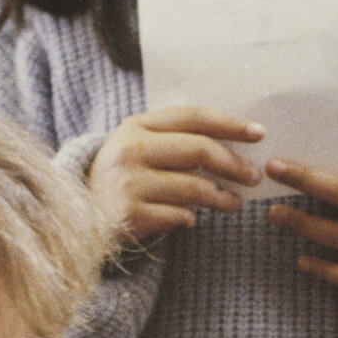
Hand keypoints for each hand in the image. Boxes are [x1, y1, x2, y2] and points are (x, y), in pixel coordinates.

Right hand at [88, 105, 263, 245]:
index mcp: (135, 126)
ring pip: (193, 188)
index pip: (192, 116)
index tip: (259, 133)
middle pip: (198, 149)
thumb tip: (233, 145)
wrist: (78, 218)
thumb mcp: (139, 150)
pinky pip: (178, 217)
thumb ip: (175, 141)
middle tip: (253, 177)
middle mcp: (130, 149)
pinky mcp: (130, 215)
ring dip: (221, 198)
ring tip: (234, 204)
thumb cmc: (121, 181)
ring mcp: (128, 182)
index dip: (229, 123)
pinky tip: (191, 220)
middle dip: (233, 164)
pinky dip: (190, 219)